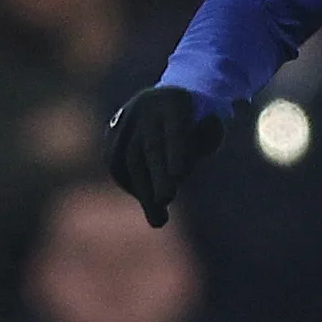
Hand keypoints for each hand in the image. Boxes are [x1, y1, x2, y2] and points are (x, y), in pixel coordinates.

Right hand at [104, 85, 220, 227]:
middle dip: (158, 175)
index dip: (176, 150)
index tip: (178, 174)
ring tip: (159, 220)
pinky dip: (130, 185)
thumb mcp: (210, 126)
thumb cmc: (197, 120)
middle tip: (166, 199)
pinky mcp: (111, 134)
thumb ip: (206, 138)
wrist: (163, 101)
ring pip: (130, 159)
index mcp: (174, 101)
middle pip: (152, 146)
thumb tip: (185, 160)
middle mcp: (145, 108)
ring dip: (143, 191)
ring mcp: (125, 121)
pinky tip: (146, 200)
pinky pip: (117, 164)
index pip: (176, 128)